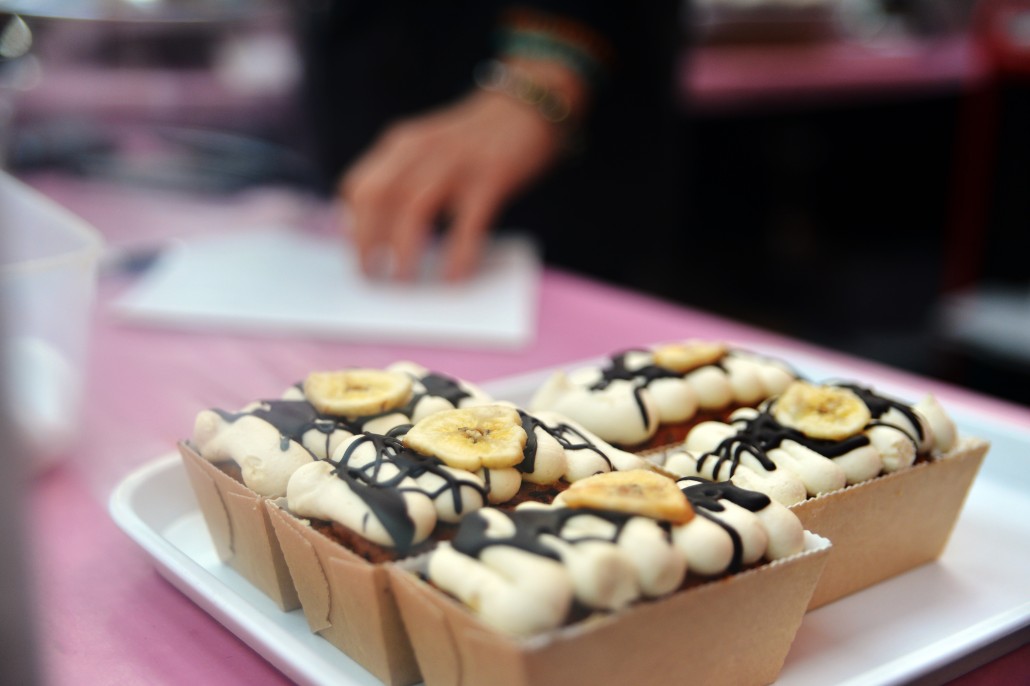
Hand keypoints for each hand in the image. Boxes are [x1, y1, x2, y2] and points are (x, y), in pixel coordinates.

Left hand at [339, 60, 585, 280]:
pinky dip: (457, 253)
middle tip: (372, 278)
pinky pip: (467, 221)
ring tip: (403, 282)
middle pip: (377, 197)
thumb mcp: (427, 149)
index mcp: (401, 144)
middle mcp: (422, 149)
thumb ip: (402, 178)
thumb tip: (379, 235)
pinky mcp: (491, 176)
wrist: (526, 107)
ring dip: (403, 250)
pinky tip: (454, 277)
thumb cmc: (473, 143)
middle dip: (367, 242)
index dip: (351, 227)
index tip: (357, 258)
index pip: (357, 186)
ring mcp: (457, 161)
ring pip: (413, 208)